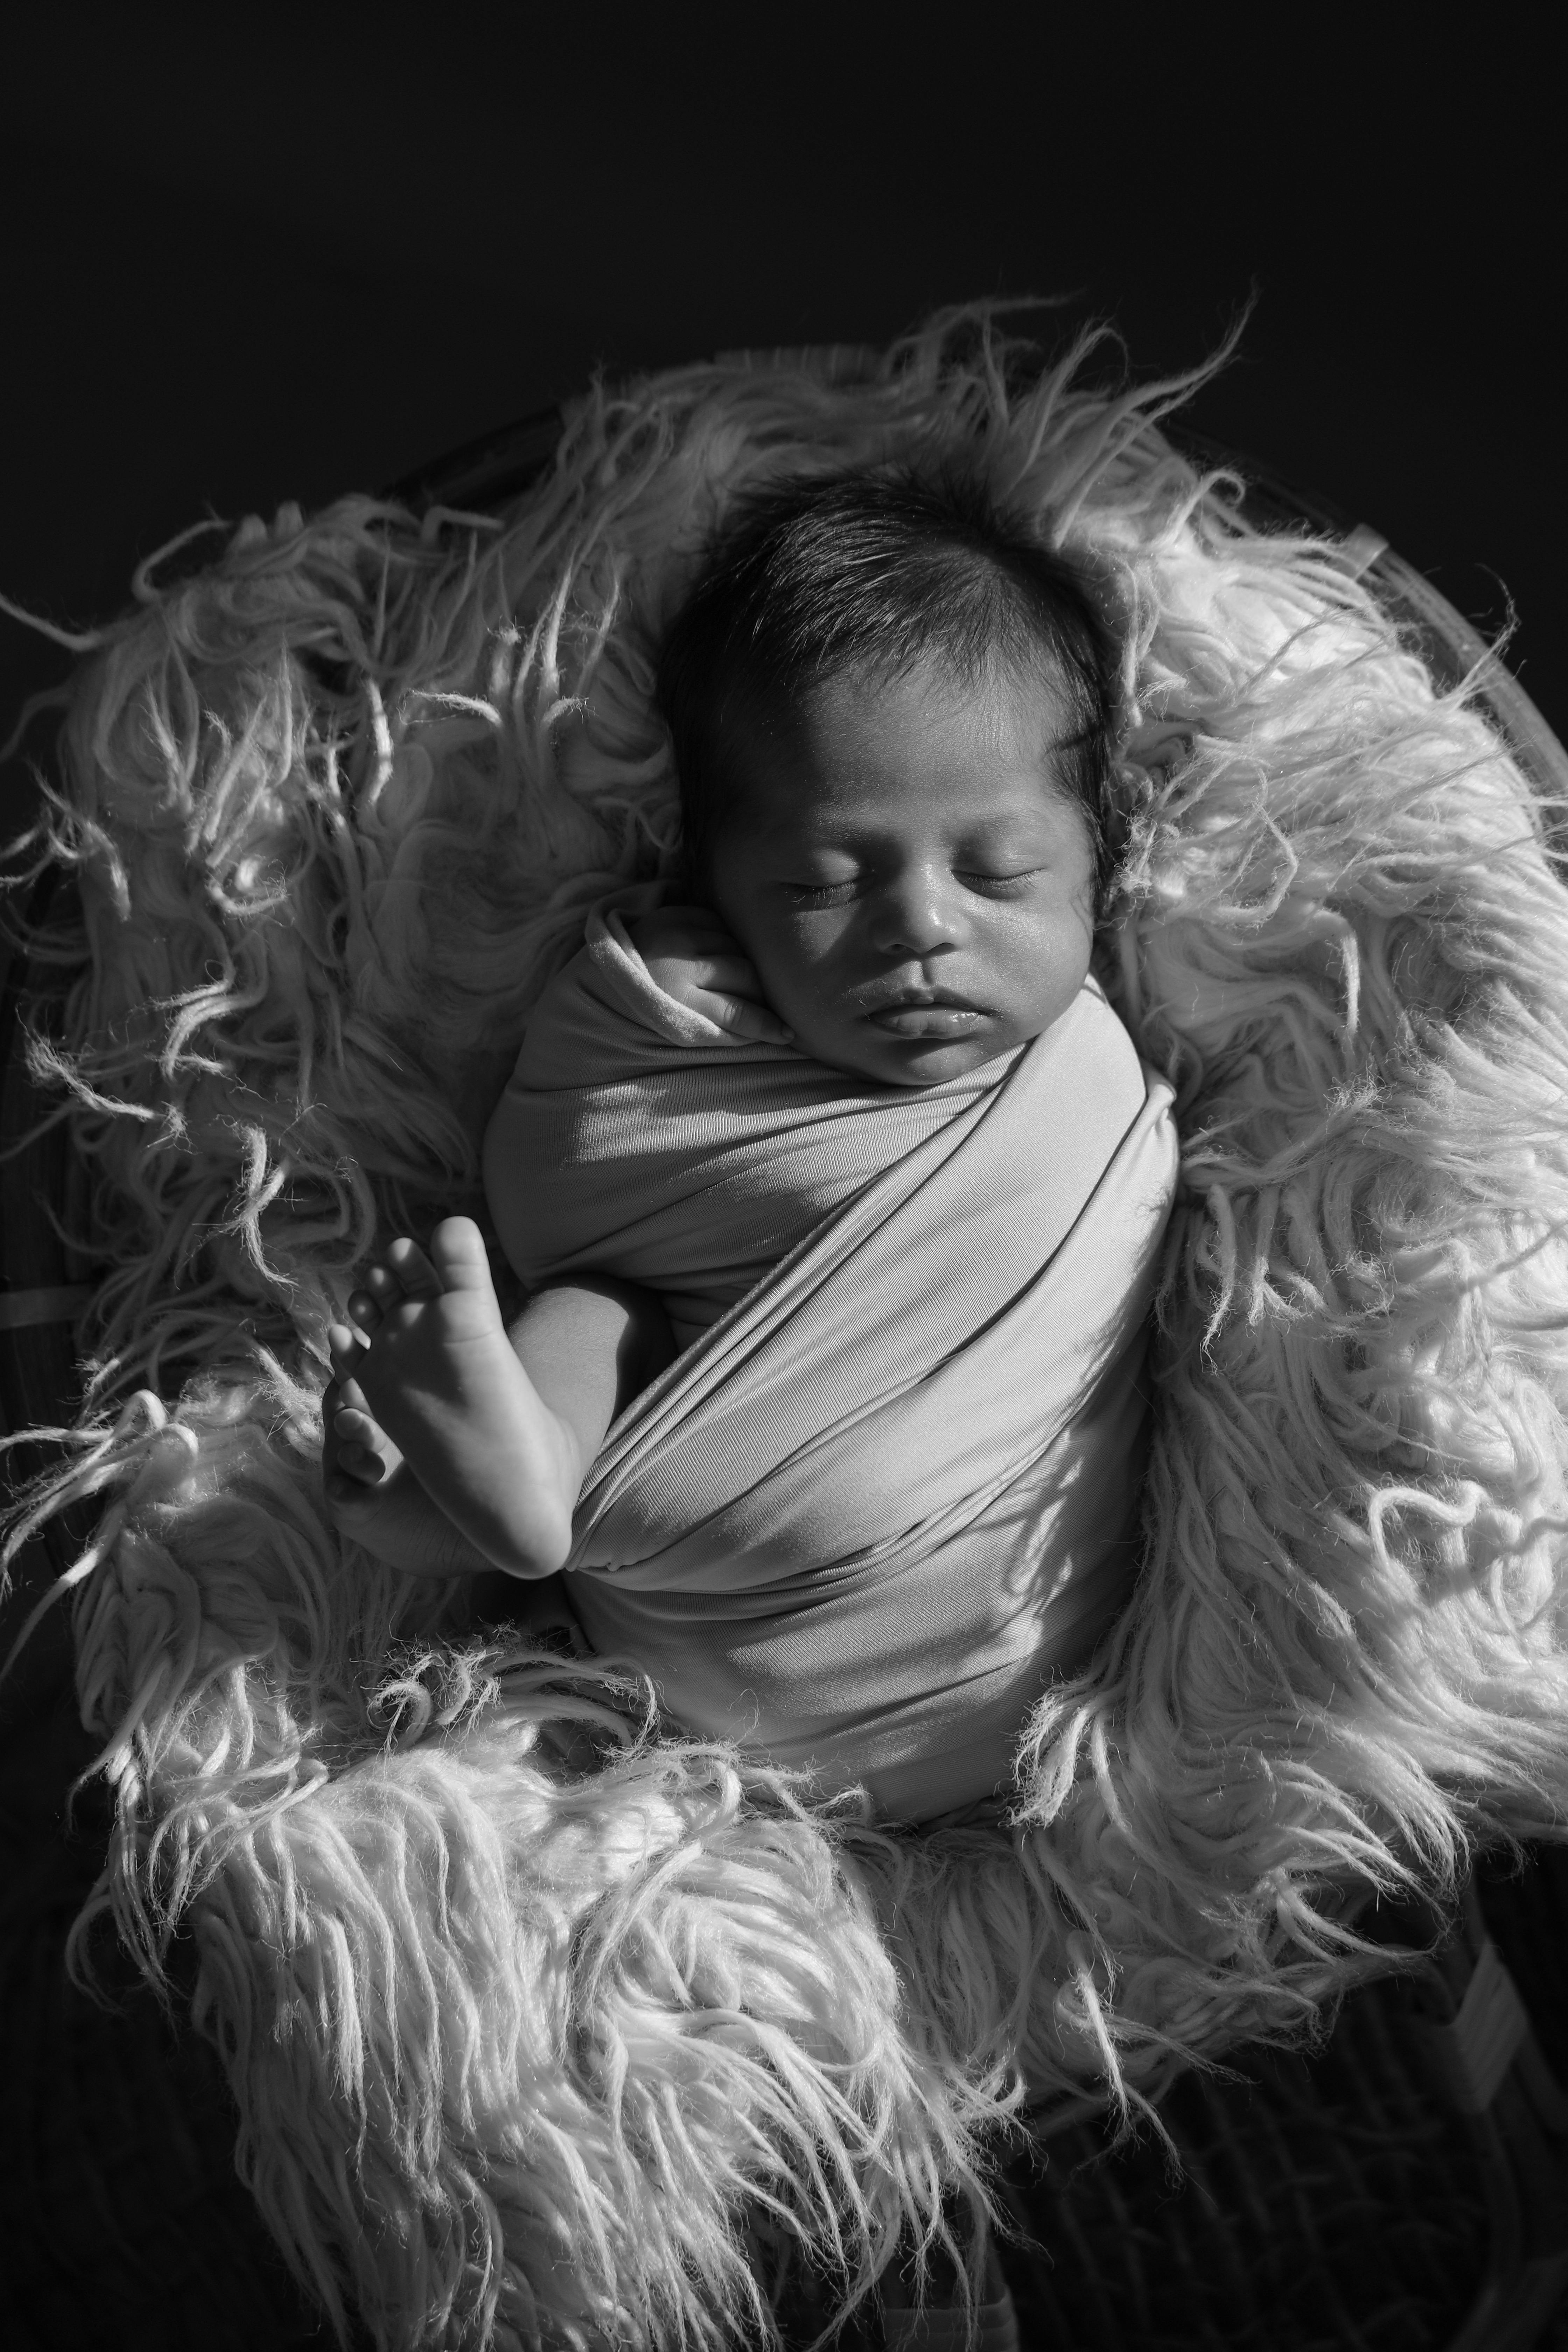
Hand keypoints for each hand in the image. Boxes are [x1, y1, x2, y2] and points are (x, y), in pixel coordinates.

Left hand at [627, 903, 793, 1044]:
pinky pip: (718, 922)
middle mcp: (677, 963)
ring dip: (746, 964)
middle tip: (769, 1003)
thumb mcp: (680, 1033)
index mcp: (675, 999)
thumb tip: (777, 1034)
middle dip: (762, 992)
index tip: (788, 1033)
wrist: (599, 980)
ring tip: (747, 979)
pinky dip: (726, 939)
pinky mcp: (672, 913)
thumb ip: (725, 1033)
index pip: (736, 1012)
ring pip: (735, 946)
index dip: (767, 1024)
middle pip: (744, 974)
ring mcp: (675, 933)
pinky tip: (724, 952)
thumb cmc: (645, 1014)